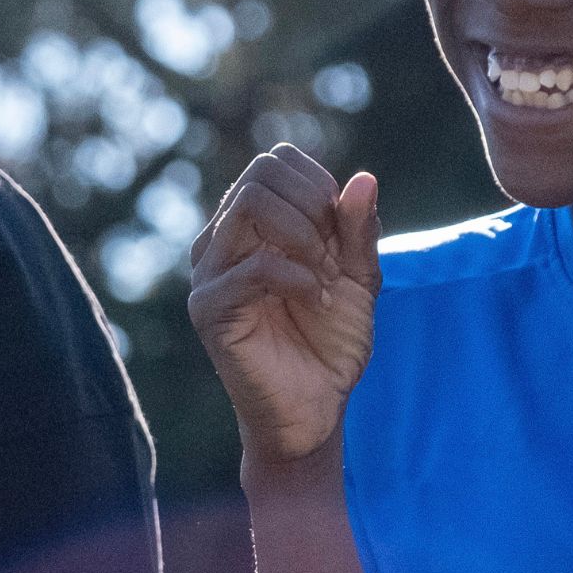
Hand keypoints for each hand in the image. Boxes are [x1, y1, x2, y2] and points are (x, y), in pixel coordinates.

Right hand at [187, 145, 382, 465]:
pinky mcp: (209, 308)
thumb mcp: (358, 279)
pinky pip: (254, 264)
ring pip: (249, 202)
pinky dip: (299, 276)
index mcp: (252, 225)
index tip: (339, 233)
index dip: (318, 185)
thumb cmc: (331, 344)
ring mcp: (210, 271)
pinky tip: (315, 301)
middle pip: (260, 172)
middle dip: (313, 206)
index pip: (275, 161)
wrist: (316, 410)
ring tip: (324, 279)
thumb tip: (364, 177)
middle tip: (332, 256)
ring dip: (304, 236)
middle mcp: (223, 240)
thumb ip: (358, 230)